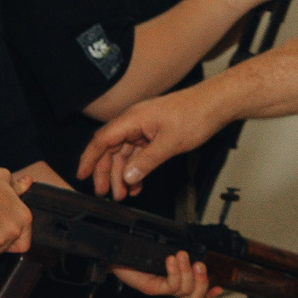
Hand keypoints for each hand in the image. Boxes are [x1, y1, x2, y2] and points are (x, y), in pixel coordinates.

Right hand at [78, 88, 225, 198]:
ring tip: (123, 193)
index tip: (82, 175)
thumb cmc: (195, 114)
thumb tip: (128, 176)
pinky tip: (138, 183)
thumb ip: (146, 162)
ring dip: (122, 174)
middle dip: (105, 172)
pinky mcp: (153, 133)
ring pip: (124, 153)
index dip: (89, 159)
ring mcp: (143, 128)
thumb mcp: (169, 143)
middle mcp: (134, 122)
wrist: (215, 104)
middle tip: (103, 192)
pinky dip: (136, 169)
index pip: (101, 140)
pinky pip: (138, 153)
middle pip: (110, 149)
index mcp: (132, 120)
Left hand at [111, 249, 219, 297]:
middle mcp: (169, 288)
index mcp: (174, 281)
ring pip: (184, 289)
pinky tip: (171, 260)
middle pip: (194, 296)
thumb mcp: (160, 253)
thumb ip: (177, 255)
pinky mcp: (151, 287)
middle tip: (199, 264)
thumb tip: (193, 249)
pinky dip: (174, 272)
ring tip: (181, 255)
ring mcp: (160, 288)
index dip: (209, 293)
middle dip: (202, 280)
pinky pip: (170, 285)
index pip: (196, 293)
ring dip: (186, 271)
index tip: (219, 287)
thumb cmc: (135, 254)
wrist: (113, 256)